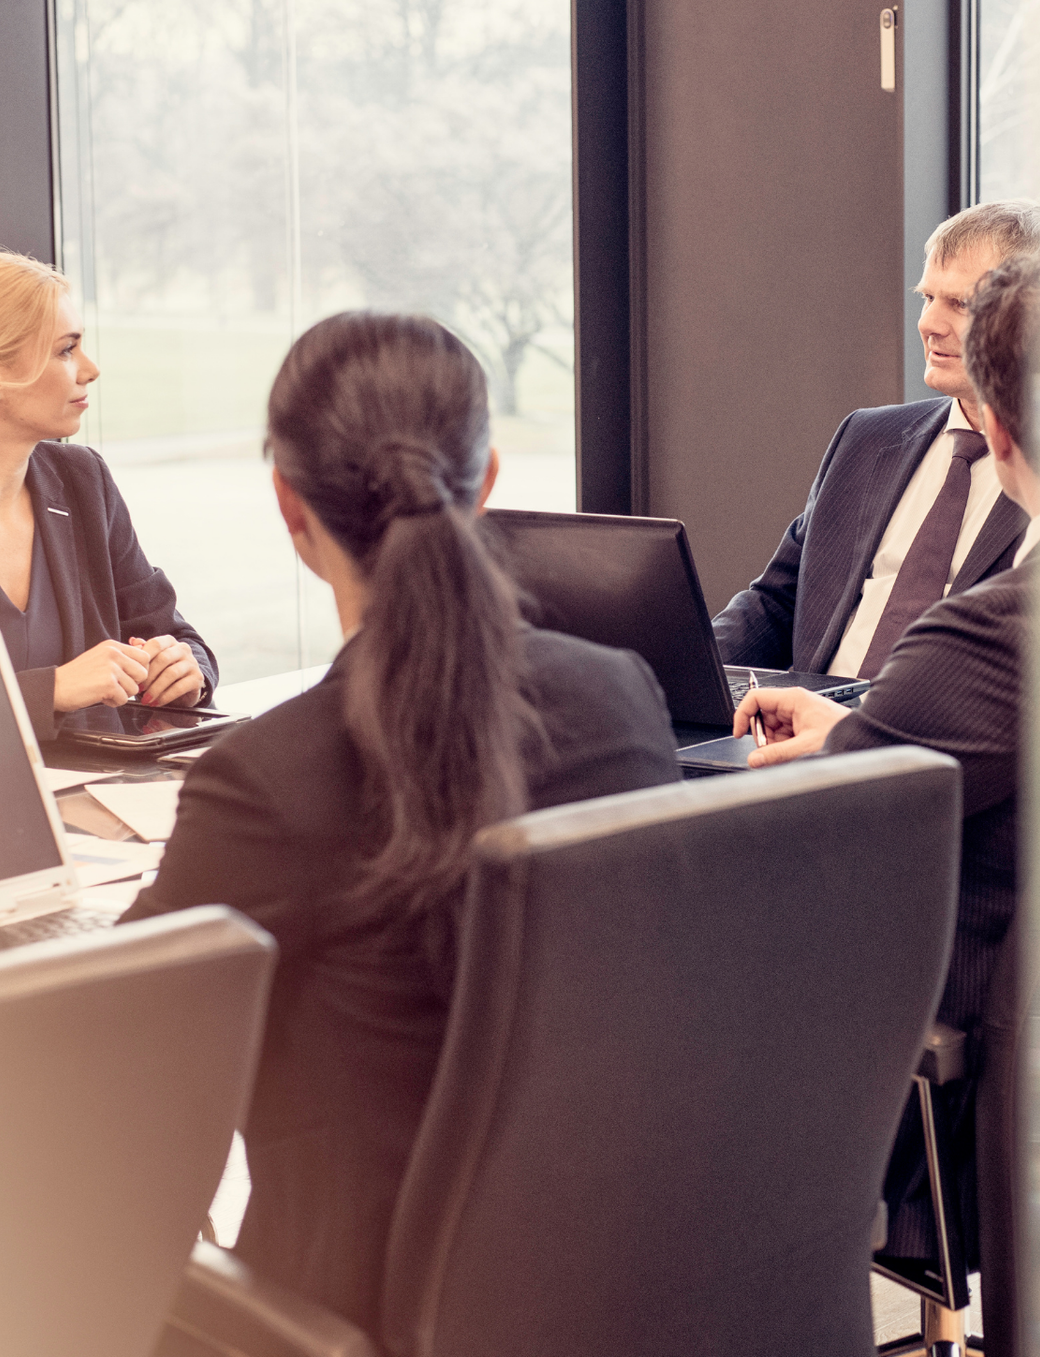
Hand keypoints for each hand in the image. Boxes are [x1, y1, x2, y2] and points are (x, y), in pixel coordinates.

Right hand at [53, 640, 149, 711]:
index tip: (128, 676)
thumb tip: (145, 660)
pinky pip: (124, 699)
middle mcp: (113, 654)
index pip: (144, 656)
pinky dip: (113, 702)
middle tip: (115, 685)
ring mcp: (111, 668)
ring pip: (134, 689)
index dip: (139, 670)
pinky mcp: (109, 684)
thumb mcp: (101, 658)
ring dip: (121, 694)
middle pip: (143, 673)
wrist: (56, 687)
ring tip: (104, 690)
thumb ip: (121, 658)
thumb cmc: (77, 676)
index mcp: (112, 646)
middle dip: (132, 684)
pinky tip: (100, 696)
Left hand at [130, 635, 204, 708]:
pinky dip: (165, 697)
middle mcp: (183, 649)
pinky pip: (179, 687)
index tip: (134, 672)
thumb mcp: (152, 661)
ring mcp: (192, 663)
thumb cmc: (163, 672)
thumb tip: (133, 641)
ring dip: (155, 689)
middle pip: (163, 659)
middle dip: (148, 676)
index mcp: (170, 641)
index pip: (156, 644)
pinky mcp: (197, 678)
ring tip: (146, 699)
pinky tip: (156, 703)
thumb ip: (143, 651)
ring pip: (171, 674)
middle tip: (138, 689)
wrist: (185, 688)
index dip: (144, 658)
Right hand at [733, 686, 850, 766]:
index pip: (756, 698)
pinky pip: (783, 737)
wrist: (863, 740)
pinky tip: (794, 754)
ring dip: (774, 745)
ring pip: (772, 730)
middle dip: (763, 737)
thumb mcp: (805, 747)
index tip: (738, 733)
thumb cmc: (842, 733)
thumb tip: (754, 760)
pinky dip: (784, 748)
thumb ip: (776, 754)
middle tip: (770, 751)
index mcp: (793, 699)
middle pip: (762, 717)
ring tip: (789, 754)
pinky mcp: (803, 727)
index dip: (743, 715)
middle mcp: (794, 704)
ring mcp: (798, 716)